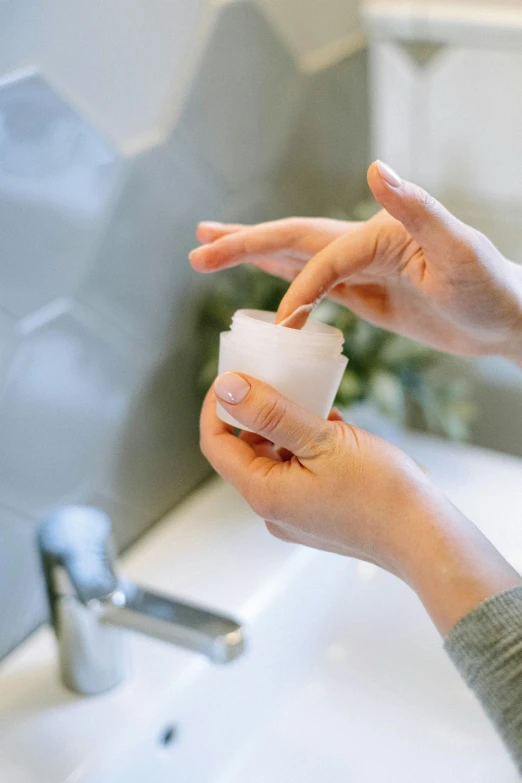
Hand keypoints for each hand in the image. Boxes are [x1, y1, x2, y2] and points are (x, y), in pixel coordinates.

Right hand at [190, 161, 521, 364]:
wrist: (505, 319)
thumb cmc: (490, 287)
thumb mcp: (459, 248)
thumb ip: (417, 208)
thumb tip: (374, 168)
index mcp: (379, 232)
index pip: (323, 256)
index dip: (300, 286)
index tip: (285, 321)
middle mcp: (363, 243)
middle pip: (291, 240)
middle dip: (243, 245)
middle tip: (197, 248)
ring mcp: (360, 268)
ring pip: (294, 260)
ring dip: (252, 257)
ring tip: (209, 252)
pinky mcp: (363, 292)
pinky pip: (313, 288)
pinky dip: (284, 287)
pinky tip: (267, 291)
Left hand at [201, 372, 521, 633]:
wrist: (425, 537)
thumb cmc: (379, 490)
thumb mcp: (322, 439)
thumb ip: (271, 412)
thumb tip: (226, 387)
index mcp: (264, 493)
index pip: (216, 444)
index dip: (217, 406)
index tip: (233, 374)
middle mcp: (273, 509)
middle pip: (247, 451)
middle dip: (259, 413)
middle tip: (280, 379)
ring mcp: (296, 515)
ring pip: (277, 458)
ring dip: (288, 426)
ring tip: (315, 402)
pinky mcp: (318, 514)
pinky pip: (300, 471)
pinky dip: (308, 446)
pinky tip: (334, 427)